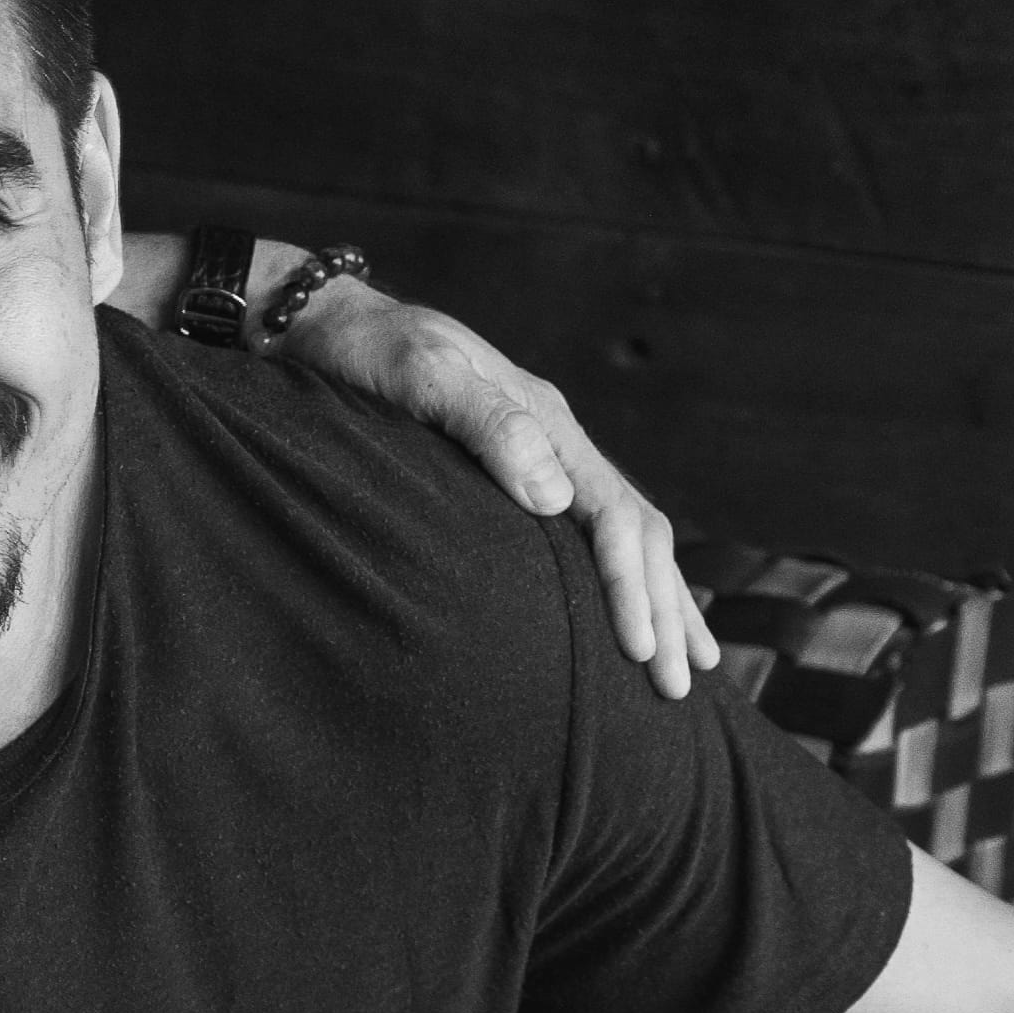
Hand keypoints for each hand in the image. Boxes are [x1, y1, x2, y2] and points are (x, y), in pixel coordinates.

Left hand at [273, 278, 719, 697]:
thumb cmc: (363, 353)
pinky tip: (631, 613)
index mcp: (546, 421)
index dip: (632, 588)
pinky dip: (624, 578)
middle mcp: (556, 437)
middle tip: (681, 689)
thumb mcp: (418, 375)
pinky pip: (589, 532)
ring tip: (688, 665)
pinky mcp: (512, 468)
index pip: (615, 517)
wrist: (325, 324)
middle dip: (665, 610)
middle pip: (638, 535)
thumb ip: (485, 425)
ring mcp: (541, 452)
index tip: (641, 652)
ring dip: (661, 601)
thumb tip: (555, 498)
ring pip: (625, 537)